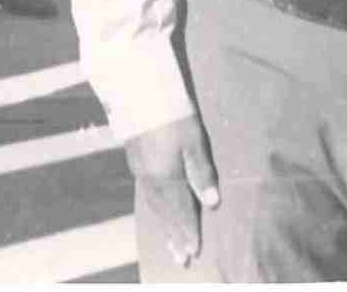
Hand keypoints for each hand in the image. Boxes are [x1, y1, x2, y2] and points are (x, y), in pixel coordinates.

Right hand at [123, 116, 219, 268]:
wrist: (136, 88)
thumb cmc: (171, 110)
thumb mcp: (193, 139)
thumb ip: (202, 171)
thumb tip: (212, 203)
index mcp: (166, 176)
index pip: (181, 212)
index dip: (189, 232)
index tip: (195, 252)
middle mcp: (150, 178)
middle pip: (165, 213)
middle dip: (175, 236)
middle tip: (180, 258)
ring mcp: (140, 169)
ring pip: (153, 205)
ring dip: (164, 225)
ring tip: (170, 242)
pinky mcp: (134, 159)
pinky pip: (146, 193)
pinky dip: (154, 208)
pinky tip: (157, 208)